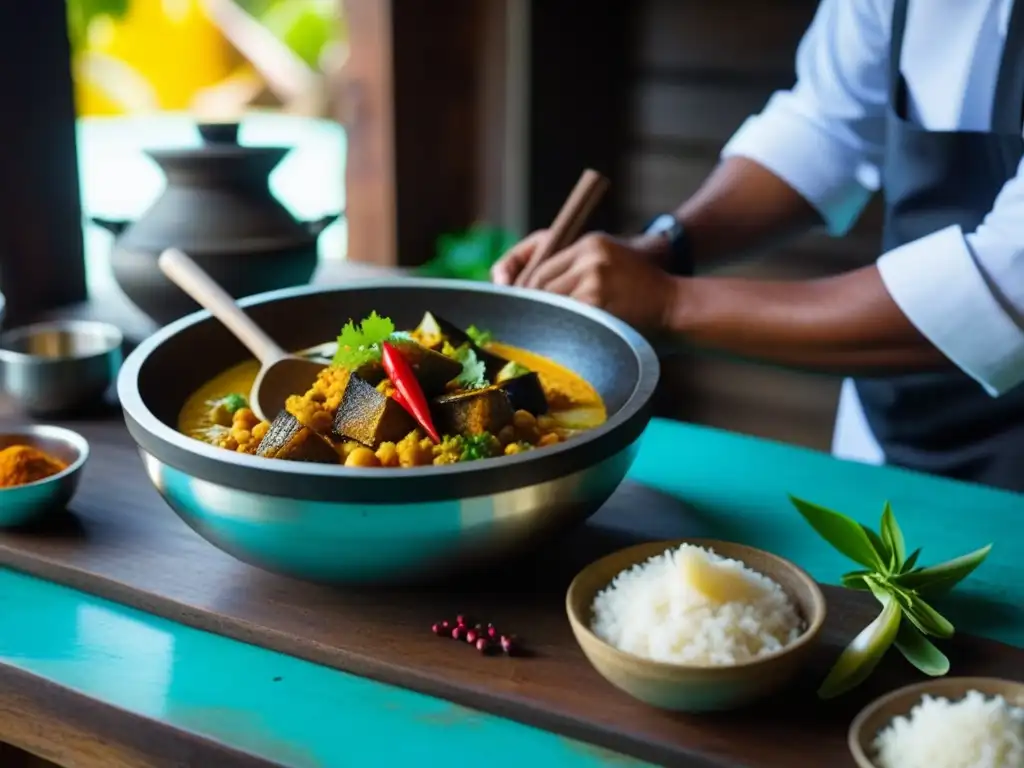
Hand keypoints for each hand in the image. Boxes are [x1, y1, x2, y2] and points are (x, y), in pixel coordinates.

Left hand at [491, 231, 679, 331]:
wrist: (677, 304)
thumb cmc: (642, 288)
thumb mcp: (609, 262)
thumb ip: (574, 270)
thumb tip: (524, 289)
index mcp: (591, 243)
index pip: (541, 267)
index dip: (524, 290)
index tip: (518, 306)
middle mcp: (590, 257)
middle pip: (540, 285)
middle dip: (531, 307)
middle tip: (521, 327)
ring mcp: (594, 281)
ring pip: (550, 303)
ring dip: (543, 321)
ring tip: (540, 335)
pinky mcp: (599, 305)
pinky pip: (566, 320)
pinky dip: (559, 331)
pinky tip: (559, 341)